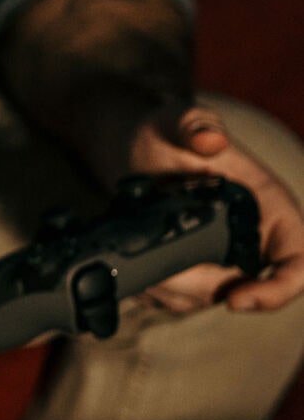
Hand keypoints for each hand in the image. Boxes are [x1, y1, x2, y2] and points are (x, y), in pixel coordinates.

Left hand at [122, 103, 303, 313]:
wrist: (133, 148)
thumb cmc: (167, 131)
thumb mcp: (178, 119)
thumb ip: (195, 124)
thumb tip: (211, 139)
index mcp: (270, 206)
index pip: (297, 261)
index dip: (279, 289)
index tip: (237, 300)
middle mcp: (253, 237)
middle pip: (242, 288)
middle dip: (197, 290)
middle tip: (156, 276)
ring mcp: (223, 257)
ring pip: (206, 298)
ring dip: (171, 292)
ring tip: (141, 268)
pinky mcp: (193, 267)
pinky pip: (180, 296)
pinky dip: (156, 291)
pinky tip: (135, 273)